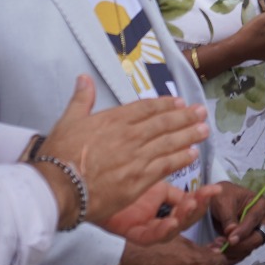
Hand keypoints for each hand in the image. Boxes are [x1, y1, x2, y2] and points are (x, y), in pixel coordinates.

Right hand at [42, 75, 209, 227]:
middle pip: (164, 123)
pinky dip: (181, 159)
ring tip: (204, 130)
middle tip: (201, 112)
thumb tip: (84, 78)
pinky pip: (166, 166)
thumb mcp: (68, 120)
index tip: (179, 101)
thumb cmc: (60, 154)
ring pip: (169, 143)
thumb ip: (81, 99)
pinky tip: (193, 154)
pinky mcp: (140, 180)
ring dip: (189, 135)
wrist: (60, 187)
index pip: (146, 108)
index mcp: (114, 119)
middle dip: (185, 117)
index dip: (165, 104)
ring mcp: (137, 158)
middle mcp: (130, 136)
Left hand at [102, 181, 220, 244]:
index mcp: (165, 211)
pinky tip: (172, 221)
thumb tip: (195, 192)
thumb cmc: (125, 188)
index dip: (203, 199)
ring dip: (184, 218)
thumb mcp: (157, 187)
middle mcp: (159, 223)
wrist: (95, 190)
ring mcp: (147, 231)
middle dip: (197, 209)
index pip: (189, 207)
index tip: (216, 189)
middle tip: (205, 197)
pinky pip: (152, 237)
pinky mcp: (134, 236)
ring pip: (171, 230)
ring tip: (192, 205)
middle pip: (184, 220)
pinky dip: (164, 230)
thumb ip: (175, 192)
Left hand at [208, 180, 264, 262]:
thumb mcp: (223, 202)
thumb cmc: (222, 195)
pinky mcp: (249, 240)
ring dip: (237, 250)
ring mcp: (257, 231)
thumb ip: (228, 217)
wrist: (217, 200)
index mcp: (261, 204)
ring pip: (252, 246)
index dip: (243, 231)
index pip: (254, 220)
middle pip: (258, 237)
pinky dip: (234, 252)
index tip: (231, 240)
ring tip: (220, 247)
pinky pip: (245, 249)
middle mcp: (263, 219)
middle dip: (242, 244)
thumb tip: (231, 233)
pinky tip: (222, 250)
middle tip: (226, 247)